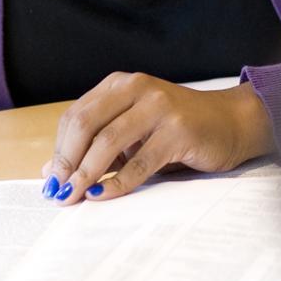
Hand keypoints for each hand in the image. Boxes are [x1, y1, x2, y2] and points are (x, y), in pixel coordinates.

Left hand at [41, 73, 273, 205]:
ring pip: (109, 141)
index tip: (50, 180)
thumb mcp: (133, 131)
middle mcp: (137, 88)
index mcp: (120, 84)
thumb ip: (96, 145)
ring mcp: (158, 107)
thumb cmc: (176, 129)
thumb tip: (51, 171)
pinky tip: (103, 195)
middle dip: (67, 161)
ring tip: (75, 196)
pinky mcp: (179, 130)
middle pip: (87, 123)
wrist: (230, 122)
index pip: (76, 115)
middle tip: (58, 191)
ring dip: (87, 173)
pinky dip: (118, 182)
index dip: (59, 149)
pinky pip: (140, 161)